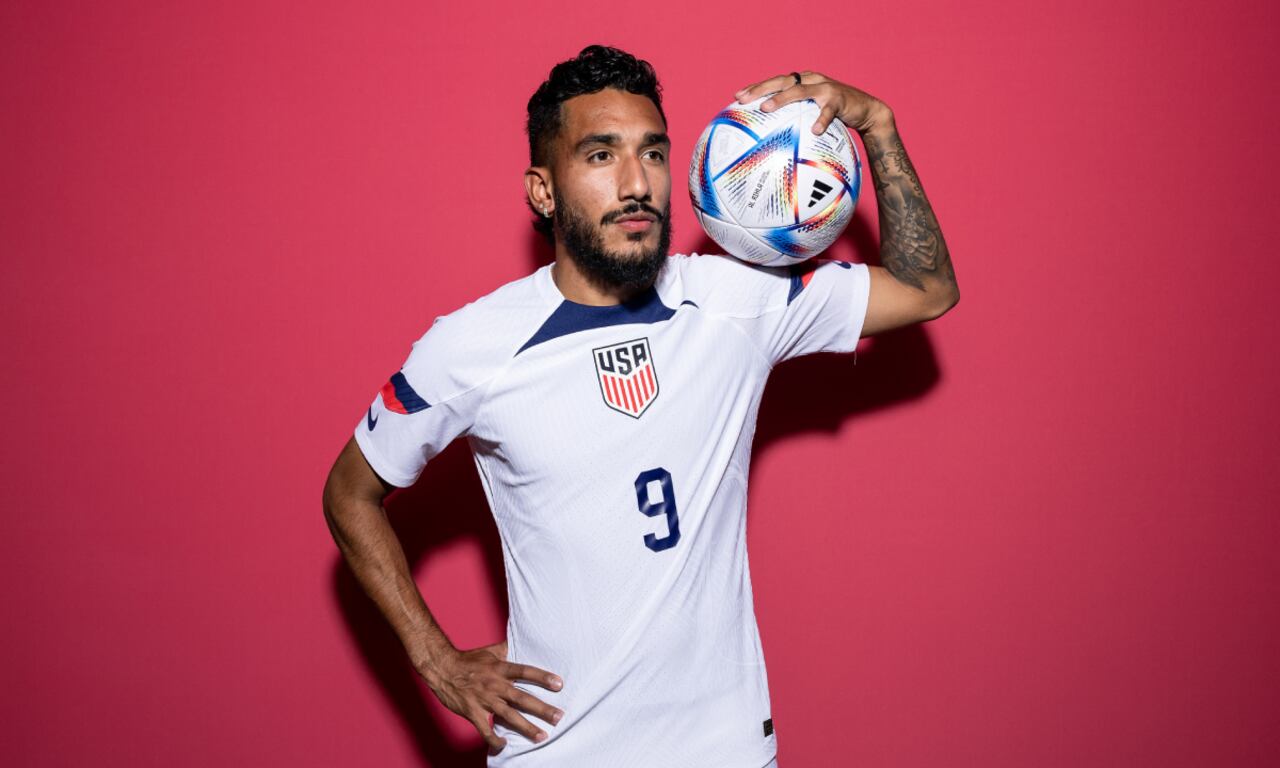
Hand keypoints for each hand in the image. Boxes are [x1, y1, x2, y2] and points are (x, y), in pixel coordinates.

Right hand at [420, 639, 563, 754]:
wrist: (442, 668)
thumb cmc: (468, 659)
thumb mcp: (490, 651)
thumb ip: (508, 648)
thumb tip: (523, 638)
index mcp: (500, 668)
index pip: (525, 672)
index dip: (542, 677)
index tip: (559, 684)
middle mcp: (494, 684)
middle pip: (522, 698)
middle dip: (542, 708)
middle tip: (559, 717)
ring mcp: (483, 700)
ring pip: (508, 715)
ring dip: (526, 727)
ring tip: (541, 736)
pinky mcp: (472, 712)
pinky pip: (485, 729)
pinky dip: (494, 739)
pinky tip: (504, 745)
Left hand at [734, 71, 892, 135]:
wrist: (866, 110)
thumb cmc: (834, 114)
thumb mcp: (812, 111)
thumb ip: (795, 117)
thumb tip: (772, 138)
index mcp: (802, 81)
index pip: (774, 81)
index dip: (756, 86)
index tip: (736, 96)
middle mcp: (811, 80)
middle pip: (782, 81)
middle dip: (761, 89)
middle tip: (744, 100)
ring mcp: (825, 88)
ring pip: (800, 91)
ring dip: (782, 98)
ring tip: (766, 108)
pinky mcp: (840, 99)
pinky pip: (828, 111)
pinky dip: (821, 120)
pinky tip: (814, 131)